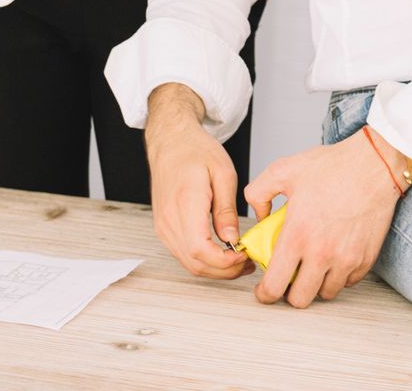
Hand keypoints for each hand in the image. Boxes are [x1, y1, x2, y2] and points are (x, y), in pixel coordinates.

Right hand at [145, 85, 252, 279]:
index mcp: (185, 203)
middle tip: (248, 262)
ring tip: (238, 259)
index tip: (245, 255)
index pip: (201, 250)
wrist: (170, 140)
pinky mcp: (163, 226)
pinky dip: (203, 260)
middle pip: (196, 263)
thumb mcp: (223, 173)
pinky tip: (221, 253)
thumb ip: (226, 210)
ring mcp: (163, 224)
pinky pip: (183, 254)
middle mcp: (169, 218)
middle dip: (225, 270)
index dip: (226, 262)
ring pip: (189, 263)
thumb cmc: (195, 150)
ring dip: (215, 269)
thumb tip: (232, 240)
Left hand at [242, 130, 401, 307]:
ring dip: (314, 284)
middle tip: (287, 278)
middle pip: (300, 299)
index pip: (275, 285)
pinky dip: (336, 276)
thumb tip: (259, 217)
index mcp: (297, 236)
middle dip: (289, 293)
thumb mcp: (282, 171)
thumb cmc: (331, 167)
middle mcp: (322, 254)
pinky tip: (331, 256)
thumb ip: (258, 194)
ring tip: (310, 264)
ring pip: (325, 294)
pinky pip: (347, 282)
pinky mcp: (366, 260)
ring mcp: (346, 260)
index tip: (264, 291)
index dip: (265, 294)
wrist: (373, 166)